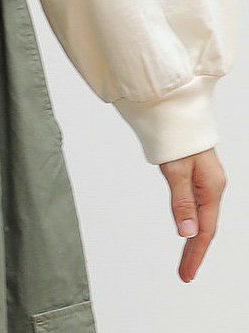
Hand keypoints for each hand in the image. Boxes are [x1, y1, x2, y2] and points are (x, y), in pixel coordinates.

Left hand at [159, 146, 226, 282]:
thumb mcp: (176, 171)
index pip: (205, 230)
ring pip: (202, 217)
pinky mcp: (197, 176)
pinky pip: (197, 206)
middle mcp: (212, 187)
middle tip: (185, 273)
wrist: (174, 112)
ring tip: (187, 259)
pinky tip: (188, 230)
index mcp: (211, 188)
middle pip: (205, 227)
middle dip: (195, 251)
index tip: (186, 273)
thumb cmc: (176, 136)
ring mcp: (206, 182)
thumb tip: (187, 233)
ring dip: (194, 239)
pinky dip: (192, 222)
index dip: (195, 253)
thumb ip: (182, 202)